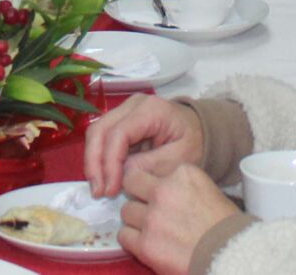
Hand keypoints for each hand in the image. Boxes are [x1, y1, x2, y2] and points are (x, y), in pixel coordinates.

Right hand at [85, 95, 206, 195]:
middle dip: (95, 163)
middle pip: (100, 129)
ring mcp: (125, 111)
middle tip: (98, 192)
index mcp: (150, 110)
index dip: (110, 163)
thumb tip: (122, 174)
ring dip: (94, 162)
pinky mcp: (121, 121)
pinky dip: (100, 159)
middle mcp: (132, 105)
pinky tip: (104, 179)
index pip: (119, 133)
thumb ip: (151, 165)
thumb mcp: (180, 159)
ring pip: (96, 133)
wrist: (201, 131)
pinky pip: (103, 138)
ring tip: (99, 189)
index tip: (111, 190)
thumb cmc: (194, 143)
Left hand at [119, 162, 242, 274]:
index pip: (151, 170)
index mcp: (183, 174)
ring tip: (152, 231)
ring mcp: (153, 218)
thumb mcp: (207, 191)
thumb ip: (181, 186)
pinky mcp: (146, 244)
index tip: (159, 195)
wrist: (232, 257)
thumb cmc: (226, 229)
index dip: (152, 184)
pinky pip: (124, 236)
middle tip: (147, 209)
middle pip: (131, 183)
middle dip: (137, 195)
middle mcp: (164, 191)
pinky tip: (147, 245)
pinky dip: (133, 241)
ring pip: (126, 211)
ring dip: (135, 220)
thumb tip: (157, 189)